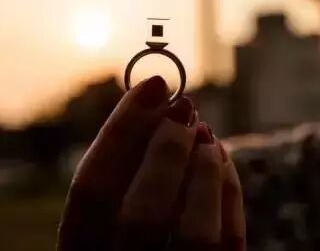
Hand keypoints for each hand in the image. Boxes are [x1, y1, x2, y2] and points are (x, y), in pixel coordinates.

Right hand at [57, 76, 245, 250]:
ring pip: (194, 236)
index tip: (153, 85)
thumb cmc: (127, 238)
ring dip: (203, 172)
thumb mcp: (106, 217)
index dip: (121, 132)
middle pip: (141, 216)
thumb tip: (152, 100)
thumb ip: (119, 174)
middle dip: (166, 151)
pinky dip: (227, 192)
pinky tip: (220, 157)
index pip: (89, 193)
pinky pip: (230, 243)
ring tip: (205, 131)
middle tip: (184, 106)